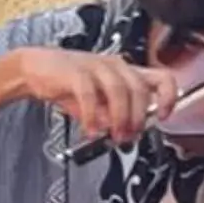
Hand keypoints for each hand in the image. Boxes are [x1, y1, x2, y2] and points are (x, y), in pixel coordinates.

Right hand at [7, 46, 178, 145]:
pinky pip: (90, 94)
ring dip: (120, 118)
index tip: (163, 116)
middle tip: (128, 136)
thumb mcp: (96, 105)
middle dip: (137, 118)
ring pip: (119, 91)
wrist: (35, 69)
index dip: (168, 97)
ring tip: (113, 135)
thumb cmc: (68, 84)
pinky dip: (92, 116)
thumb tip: (126, 135)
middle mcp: (115, 66)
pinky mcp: (75, 72)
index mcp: (126, 72)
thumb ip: (113, 118)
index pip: (161, 77)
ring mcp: (96, 66)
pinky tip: (90, 130)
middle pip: (139, 89)